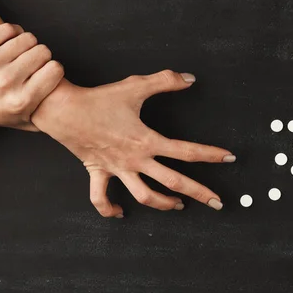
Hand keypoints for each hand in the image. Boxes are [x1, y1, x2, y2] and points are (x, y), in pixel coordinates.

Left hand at [0, 23, 63, 131]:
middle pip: (43, 51)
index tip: (48, 72)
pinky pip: (8, 29)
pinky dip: (14, 34)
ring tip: (22, 54)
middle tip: (34, 64)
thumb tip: (72, 104)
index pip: (55, 69)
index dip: (55, 69)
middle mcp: (7, 81)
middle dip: (43, 56)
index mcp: (22, 100)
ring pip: (28, 38)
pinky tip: (11, 44)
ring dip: (29, 45)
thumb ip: (51, 115)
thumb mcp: (27, 122)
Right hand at [31, 70, 235, 217]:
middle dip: (199, 193)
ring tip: (178, 206)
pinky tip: (120, 214)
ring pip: (143, 196)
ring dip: (163, 204)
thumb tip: (189, 79)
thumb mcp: (135, 86)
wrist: (64, 110)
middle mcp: (135, 160)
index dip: (210, 154)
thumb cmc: (99, 99)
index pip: (186, 151)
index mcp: (147, 141)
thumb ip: (165, 81)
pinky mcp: (98, 172)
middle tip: (218, 203)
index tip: (229, 158)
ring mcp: (117, 170)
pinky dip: (110, 209)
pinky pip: (101, 198)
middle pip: (173, 182)